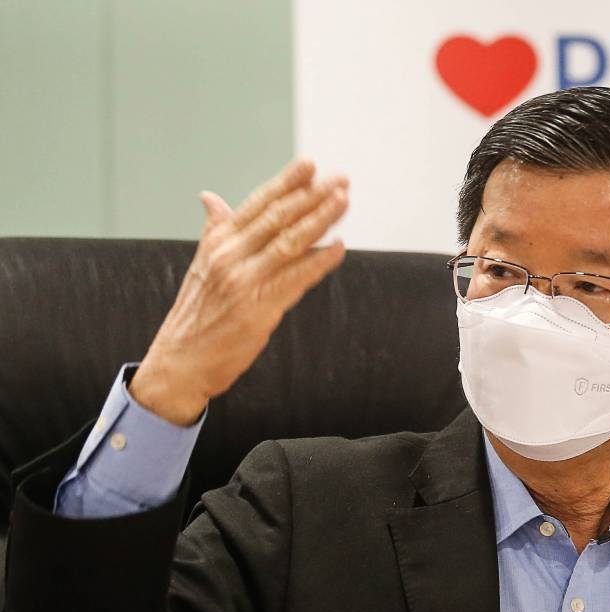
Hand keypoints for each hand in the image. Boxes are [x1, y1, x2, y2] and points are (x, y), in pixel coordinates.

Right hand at [130, 159, 348, 424]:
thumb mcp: (201, 265)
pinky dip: (318, 262)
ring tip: (343, 201)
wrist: (179, 362)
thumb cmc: (196, 314)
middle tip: (340, 179)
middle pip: (277, 218)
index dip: (286, 183)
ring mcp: (243, 282)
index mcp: (218, 242)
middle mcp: (229, 256)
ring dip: (319, 220)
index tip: (310, 165)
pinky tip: (338, 247)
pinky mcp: (258, 309)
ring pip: (289, 243)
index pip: (257, 204)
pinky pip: (295, 279)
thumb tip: (210, 198)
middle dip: (312, 196)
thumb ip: (215, 230)